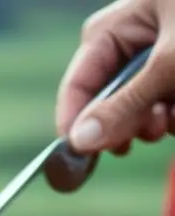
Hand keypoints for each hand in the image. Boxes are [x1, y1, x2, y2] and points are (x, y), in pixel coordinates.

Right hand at [57, 0, 174, 154]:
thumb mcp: (171, 64)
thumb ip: (125, 106)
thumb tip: (79, 142)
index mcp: (111, 30)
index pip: (77, 87)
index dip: (77, 125)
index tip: (84, 159)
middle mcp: (127, 44)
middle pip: (107, 102)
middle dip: (132, 122)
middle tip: (156, 131)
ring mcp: (154, 57)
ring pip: (139, 108)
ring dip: (162, 120)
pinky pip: (165, 104)